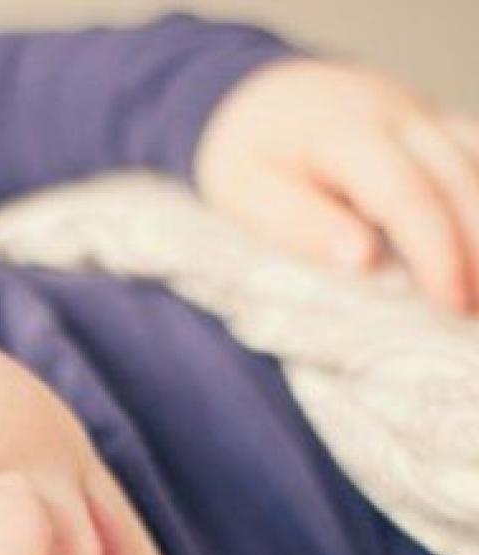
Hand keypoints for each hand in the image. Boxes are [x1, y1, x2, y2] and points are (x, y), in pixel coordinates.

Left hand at [195, 57, 478, 314]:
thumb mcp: (244, 192)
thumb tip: (363, 260)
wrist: (260, 96)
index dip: (435, 252)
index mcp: (342, 130)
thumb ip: (300, 224)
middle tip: (475, 314)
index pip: (405, 194)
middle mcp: (398, 113)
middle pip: (460, 180)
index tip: (451, 305)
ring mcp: (427, 115)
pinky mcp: (441, 126)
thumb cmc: (246, 155)